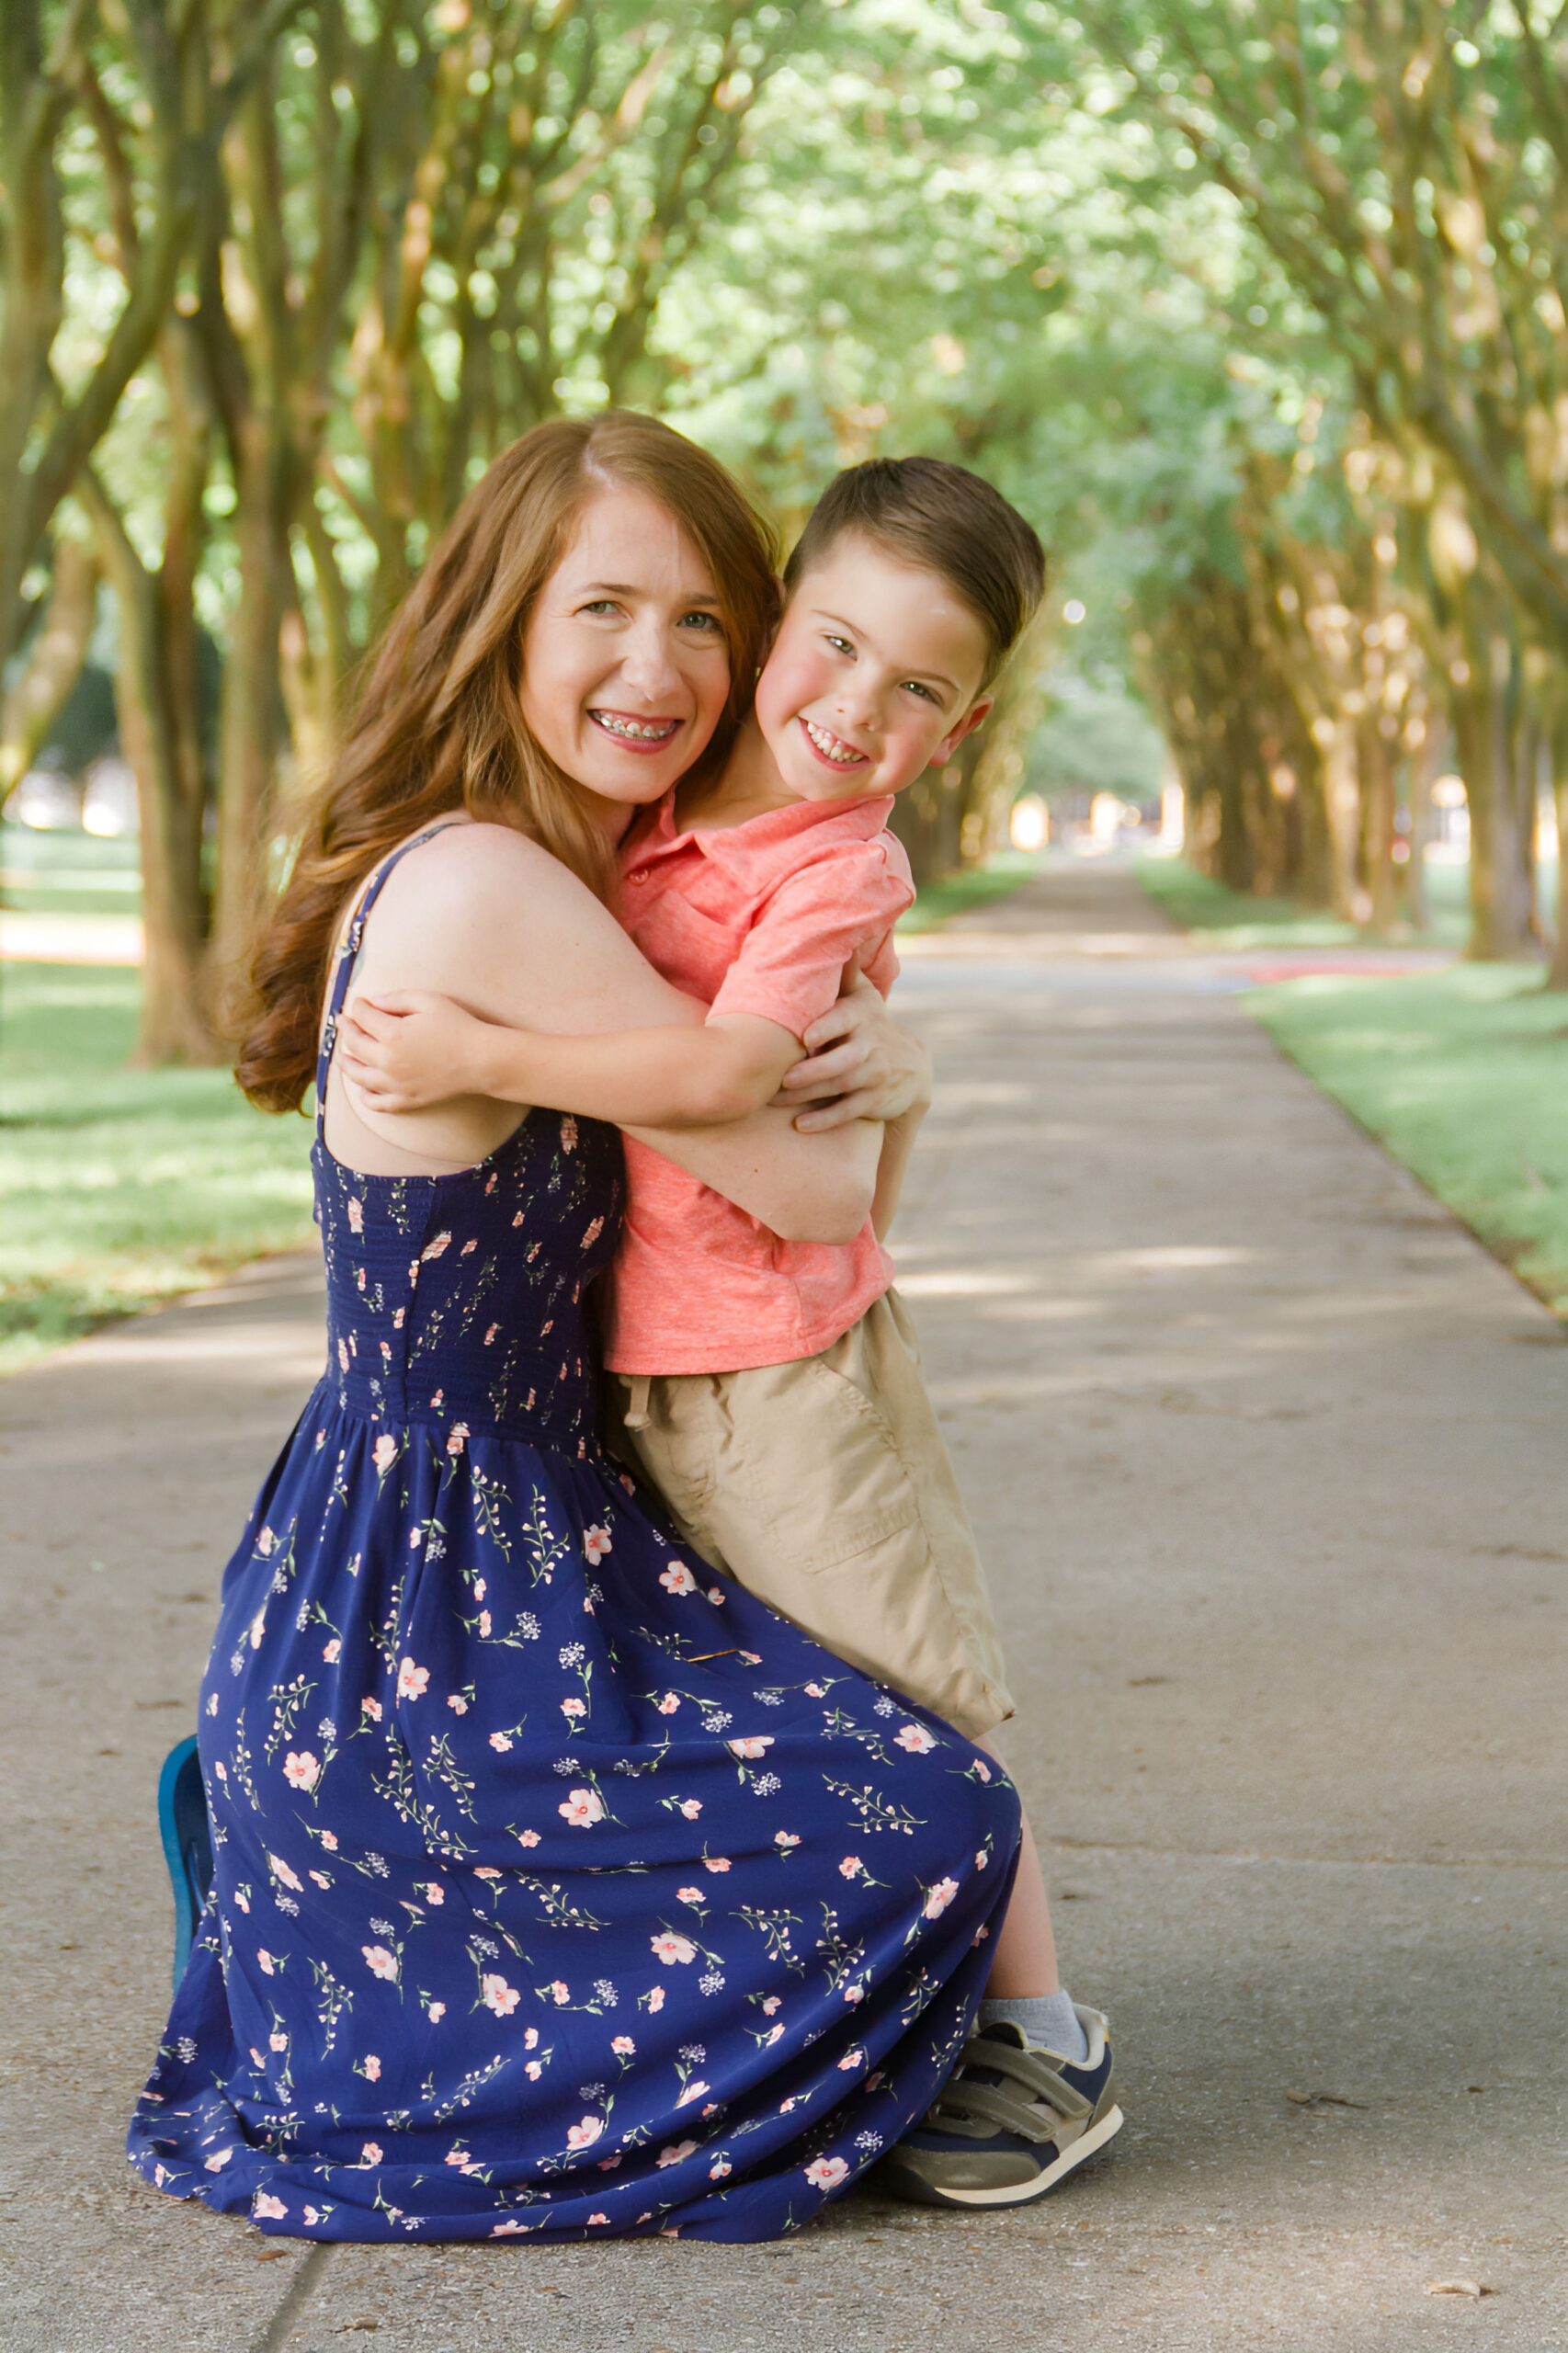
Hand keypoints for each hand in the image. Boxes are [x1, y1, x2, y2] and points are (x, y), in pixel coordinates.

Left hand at [335, 990, 484, 1113]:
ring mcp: (395, 1085)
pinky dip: (363, 1094)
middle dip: (346, 1029)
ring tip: (343, 1054)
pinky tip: (362, 1085)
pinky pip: (375, 1102)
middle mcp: (388, 1061)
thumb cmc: (457, 1026)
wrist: (481, 1060)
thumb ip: (395, 998)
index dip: (357, 1006)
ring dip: (345, 1061)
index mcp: (392, 1034)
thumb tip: (371, 1003)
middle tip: (344, 1022)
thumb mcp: (428, 1000)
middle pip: (354, 1043)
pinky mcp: (405, 1101)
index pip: (361, 1016)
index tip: (359, 1003)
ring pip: (356, 1074)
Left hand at [777, 961, 932, 1129]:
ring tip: (775, 1099)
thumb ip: (846, 972)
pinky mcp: (873, 1100)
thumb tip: (846, 934)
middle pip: (842, 1060)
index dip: (828, 1028)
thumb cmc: (871, 1024)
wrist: (911, 1066)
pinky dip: (825, 1120)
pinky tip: (801, 1126)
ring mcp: (874, 1074)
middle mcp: (870, 1045)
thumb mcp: (863, 996)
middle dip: (812, 1070)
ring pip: (840, 1086)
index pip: (845, 1020)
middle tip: (781, 1077)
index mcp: (862, 1016)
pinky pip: (848, 1111)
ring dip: (808, 1095)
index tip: (807, 1036)